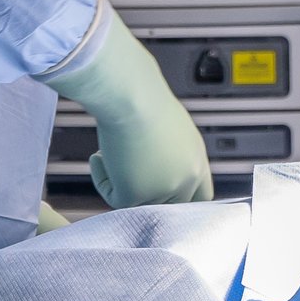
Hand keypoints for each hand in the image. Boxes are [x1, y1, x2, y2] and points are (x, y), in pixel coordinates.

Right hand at [37, 7, 214, 211]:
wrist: (130, 94)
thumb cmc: (144, 97)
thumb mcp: (170, 127)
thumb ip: (170, 153)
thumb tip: (151, 167)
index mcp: (197, 160)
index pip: (201, 196)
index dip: (180, 197)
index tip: (157, 188)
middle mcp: (186, 179)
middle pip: (171, 206)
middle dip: (147, 194)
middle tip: (125, 177)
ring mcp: (162, 191)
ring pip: (139, 204)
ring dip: (122, 181)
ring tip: (109, 153)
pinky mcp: (135, 195)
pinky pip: (113, 198)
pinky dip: (103, 177)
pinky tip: (99, 155)